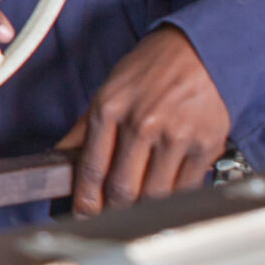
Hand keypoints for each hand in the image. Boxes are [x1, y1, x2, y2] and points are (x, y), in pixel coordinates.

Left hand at [60, 25, 230, 215]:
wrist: (203, 48)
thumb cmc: (153, 67)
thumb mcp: (110, 88)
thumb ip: (85, 127)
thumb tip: (60, 157)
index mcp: (111, 108)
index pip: (91, 169)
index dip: (85, 201)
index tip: (82, 214)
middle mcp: (142, 123)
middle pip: (122, 189)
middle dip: (112, 210)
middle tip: (109, 216)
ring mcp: (175, 136)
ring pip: (154, 195)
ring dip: (143, 209)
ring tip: (138, 208)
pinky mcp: (205, 145)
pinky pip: (185, 187)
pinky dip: (174, 198)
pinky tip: (166, 193)